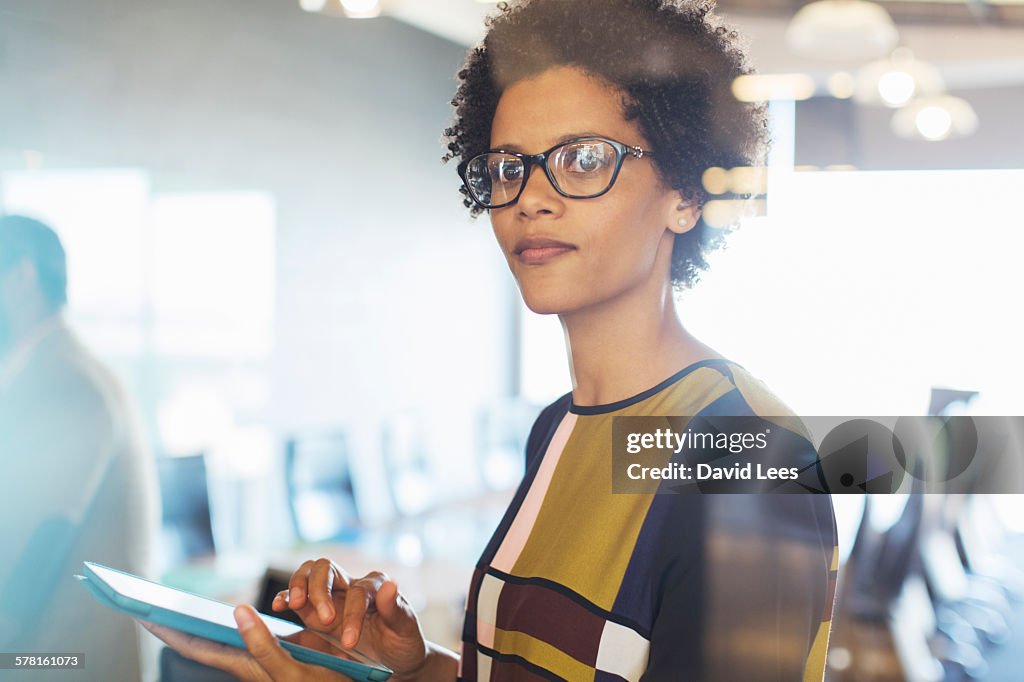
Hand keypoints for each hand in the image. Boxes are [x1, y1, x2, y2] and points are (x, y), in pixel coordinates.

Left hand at [142, 605, 346, 681]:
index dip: (169, 631)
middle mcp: (246, 661)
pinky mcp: (276, 653)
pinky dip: (227, 623)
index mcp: (245, 665)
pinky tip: (225, 617)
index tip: (142, 614)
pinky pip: (241, 635)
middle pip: (201, 641)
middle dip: (175, 625)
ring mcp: (259, 658)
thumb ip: (264, 645)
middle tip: (150, 605)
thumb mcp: (292, 671)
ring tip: (176, 610)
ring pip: (218, 639)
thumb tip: (236, 610)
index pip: (195, 646)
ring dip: (196, 624)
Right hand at [273, 558, 428, 675]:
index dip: (353, 615)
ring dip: (299, 586)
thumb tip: (390, 584)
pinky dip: (286, 596)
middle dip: (321, 591)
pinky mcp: (316, 611)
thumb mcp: (405, 630)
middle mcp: (350, 585)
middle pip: (327, 569)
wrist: (394, 661)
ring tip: (295, 604)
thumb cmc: (403, 643)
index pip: (358, 592)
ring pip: (309, 574)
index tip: (350, 642)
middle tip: (325, 620)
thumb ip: (396, 609)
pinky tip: (279, 605)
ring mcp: (331, 596)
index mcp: (375, 586)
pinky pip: (297, 596)